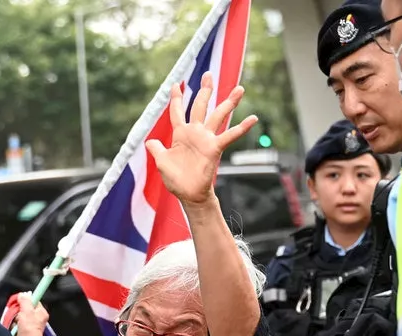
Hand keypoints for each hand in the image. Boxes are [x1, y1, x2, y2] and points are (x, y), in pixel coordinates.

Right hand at [12, 292, 49, 335]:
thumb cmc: (30, 329)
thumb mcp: (27, 310)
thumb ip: (24, 301)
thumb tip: (22, 295)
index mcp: (40, 312)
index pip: (33, 301)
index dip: (25, 300)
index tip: (19, 300)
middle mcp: (36, 318)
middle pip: (24, 308)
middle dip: (18, 310)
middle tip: (17, 313)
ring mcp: (29, 325)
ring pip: (18, 316)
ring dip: (14, 318)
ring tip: (15, 322)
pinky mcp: (22, 331)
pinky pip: (15, 324)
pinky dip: (12, 325)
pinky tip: (13, 327)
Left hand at [145, 71, 256, 207]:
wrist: (188, 194)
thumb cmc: (176, 179)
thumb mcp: (161, 162)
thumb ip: (156, 149)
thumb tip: (148, 141)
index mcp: (180, 134)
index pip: (177, 111)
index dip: (176, 98)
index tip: (176, 84)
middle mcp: (195, 133)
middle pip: (200, 106)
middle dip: (204, 91)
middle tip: (208, 75)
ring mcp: (206, 139)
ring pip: (218, 115)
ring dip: (228, 102)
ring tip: (239, 89)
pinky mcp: (215, 148)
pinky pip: (230, 135)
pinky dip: (242, 127)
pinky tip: (253, 118)